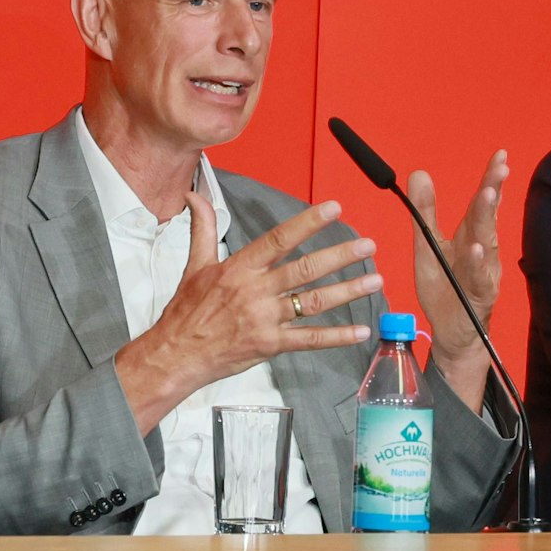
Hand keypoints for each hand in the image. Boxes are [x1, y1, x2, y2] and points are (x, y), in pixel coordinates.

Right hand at [115, 195, 377, 432]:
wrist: (175, 355)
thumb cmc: (186, 311)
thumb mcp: (194, 265)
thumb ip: (203, 229)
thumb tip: (196, 195)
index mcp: (240, 268)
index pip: (279, 239)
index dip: (308, 223)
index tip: (334, 208)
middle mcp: (256, 291)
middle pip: (304, 269)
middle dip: (340, 255)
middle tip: (368, 246)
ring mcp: (265, 318)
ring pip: (313, 301)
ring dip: (348, 291)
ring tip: (375, 280)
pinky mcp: (271, 345)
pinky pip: (309, 339)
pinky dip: (337, 337)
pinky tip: (361, 331)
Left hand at [408, 150, 508, 408]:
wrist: (454, 332)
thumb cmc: (446, 287)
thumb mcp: (428, 246)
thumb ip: (425, 213)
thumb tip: (419, 173)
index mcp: (471, 236)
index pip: (482, 203)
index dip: (491, 179)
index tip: (500, 155)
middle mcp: (483, 250)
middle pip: (487, 217)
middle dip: (493, 190)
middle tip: (500, 167)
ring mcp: (483, 271)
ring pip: (487, 242)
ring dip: (488, 218)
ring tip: (487, 194)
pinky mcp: (478, 295)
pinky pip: (478, 276)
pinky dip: (478, 262)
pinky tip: (477, 248)